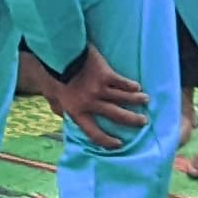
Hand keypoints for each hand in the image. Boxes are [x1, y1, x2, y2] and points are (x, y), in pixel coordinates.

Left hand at [24, 47, 150, 150]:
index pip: (93, 133)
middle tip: (143, 122)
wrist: (58, 53)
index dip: (107, 141)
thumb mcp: (52, 96)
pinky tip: (137, 87)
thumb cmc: (53, 74)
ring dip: (136, 100)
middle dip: (132, 120)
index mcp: (76, 111)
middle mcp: (90, 103)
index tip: (118, 144)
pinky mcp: (105, 75)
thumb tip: (63, 116)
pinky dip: (131, 85)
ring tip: (145, 100)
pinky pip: (122, 83)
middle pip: (116, 116)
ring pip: (123, 98)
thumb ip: (58, 108)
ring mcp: (99, 89)